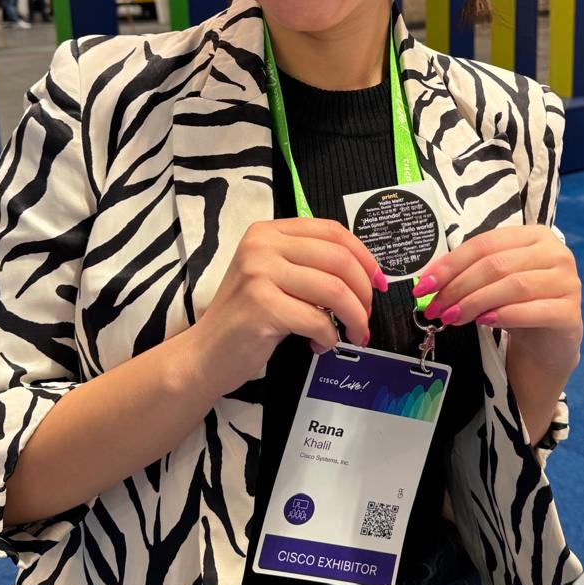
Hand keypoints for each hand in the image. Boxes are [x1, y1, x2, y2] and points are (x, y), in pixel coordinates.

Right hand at [191, 219, 387, 397]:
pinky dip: (329, 337)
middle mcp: (261, 246)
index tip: (378, 282)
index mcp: (268, 231)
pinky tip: (320, 345)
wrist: (205, 354)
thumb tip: (366, 273)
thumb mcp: (274, 276)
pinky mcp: (261, 306)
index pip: (332, 231)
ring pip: (334, 290)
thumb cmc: (245, 318)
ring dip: (354, 318)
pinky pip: (317, 320)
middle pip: (338, 259)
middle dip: (363, 292)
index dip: (364, 256)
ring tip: (353, 334)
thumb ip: (309, 264)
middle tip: (366, 316)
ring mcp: (259, 274)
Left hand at [412, 226, 581, 359]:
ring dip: (475, 302)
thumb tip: (427, 280)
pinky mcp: (572, 313)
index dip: (451, 264)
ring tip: (452, 318)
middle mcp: (556, 253)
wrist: (547, 343)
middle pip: (497, 264)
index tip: (424, 285)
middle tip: (435, 308)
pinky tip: (484, 322)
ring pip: (513, 286)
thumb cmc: (517, 306)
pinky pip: (535, 310)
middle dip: (458, 287)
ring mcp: (568, 281)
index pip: (485, 244)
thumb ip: (467, 274)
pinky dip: (506, 315)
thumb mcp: (492, 283)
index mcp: (534, 236)